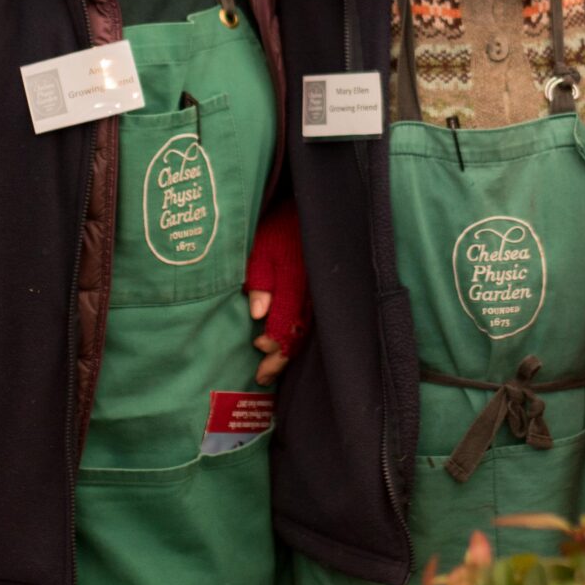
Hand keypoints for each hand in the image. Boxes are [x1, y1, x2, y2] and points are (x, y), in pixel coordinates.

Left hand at [243, 207, 308, 385]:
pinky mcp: (326, 291)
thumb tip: (258, 314)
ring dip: (291, 350)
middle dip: (282, 357)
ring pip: (309, 330)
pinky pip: (315, 319)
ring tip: (275, 367)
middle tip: (264, 376)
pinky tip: (292, 345)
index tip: (259, 349)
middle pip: (300, 333)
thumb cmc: (281, 224)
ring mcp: (323, 292)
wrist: (315, 208)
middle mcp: (314, 292)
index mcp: (298, 280)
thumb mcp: (263, 244)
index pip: (287, 322)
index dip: (273, 342)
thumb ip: (260, 277)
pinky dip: (301, 336)